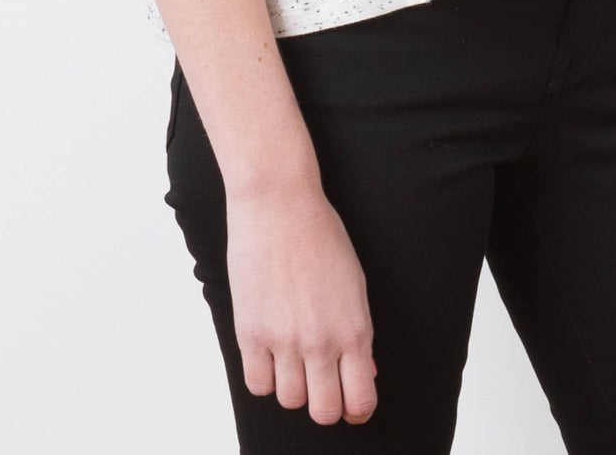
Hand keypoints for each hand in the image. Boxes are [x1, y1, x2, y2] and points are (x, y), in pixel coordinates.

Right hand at [224, 180, 379, 424]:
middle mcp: (321, 342)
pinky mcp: (250, 333)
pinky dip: (264, 376)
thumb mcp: (354, 283)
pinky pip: (257, 384)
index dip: (356, 409)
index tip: (350, 402)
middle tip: (320, 383)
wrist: (280, 203)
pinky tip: (269, 352)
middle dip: (324, 403)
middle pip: (324, 411)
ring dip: (292, 385)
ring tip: (291, 357)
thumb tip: (365, 372)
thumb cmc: (320, 235)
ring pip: (290, 401)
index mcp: (354, 329)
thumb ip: (358, 333)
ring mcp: (284, 339)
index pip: (361, 400)